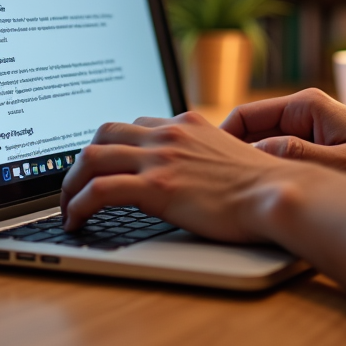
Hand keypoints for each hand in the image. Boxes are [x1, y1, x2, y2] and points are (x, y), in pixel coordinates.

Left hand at [60, 111, 293, 241]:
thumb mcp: (228, 157)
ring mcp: (160, 157)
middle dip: (82, 160)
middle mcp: (169, 133)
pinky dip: (78, 205)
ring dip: (70, 183)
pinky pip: (99, 190)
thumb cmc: (263, 186)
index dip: (111, 146)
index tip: (103, 167)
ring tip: (68, 208)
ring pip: (91, 157)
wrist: (277, 194)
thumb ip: (203, 156)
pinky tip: (75, 221)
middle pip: (103, 133)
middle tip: (76, 186)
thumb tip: (191, 175)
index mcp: (187, 124)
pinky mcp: (155, 186)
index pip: (134, 124)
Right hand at [221, 88, 345, 187]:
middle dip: (230, 155)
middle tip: (212, 185)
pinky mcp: (316, 148)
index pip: (244, 116)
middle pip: (249, 131)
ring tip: (232, 194)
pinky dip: (267, 174)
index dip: (219, 140)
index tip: (203, 165)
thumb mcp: (339, 165)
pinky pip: (279, 158)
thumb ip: (295, 156)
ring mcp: (309, 130)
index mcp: (306, 106)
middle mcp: (304, 113)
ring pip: (262, 147)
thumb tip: (252, 153)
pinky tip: (261, 197)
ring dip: (249, 168)